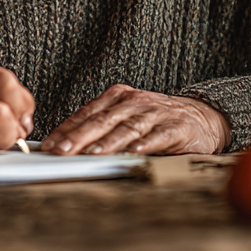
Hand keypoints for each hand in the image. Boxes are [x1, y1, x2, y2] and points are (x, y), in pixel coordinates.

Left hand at [40, 85, 230, 155]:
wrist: (202, 116)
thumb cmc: (156, 119)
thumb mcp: (126, 116)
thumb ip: (100, 127)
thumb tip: (65, 144)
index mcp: (118, 97)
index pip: (86, 113)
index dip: (66, 129)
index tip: (48, 145)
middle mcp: (135, 102)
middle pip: (102, 121)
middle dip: (78, 137)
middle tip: (60, 151)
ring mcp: (156, 114)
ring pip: (127, 129)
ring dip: (108, 142)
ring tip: (91, 154)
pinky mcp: (176, 128)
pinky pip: (158, 137)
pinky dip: (145, 144)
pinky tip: (134, 152)